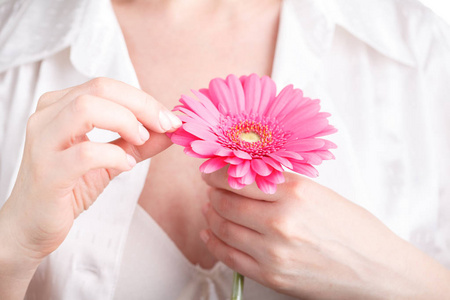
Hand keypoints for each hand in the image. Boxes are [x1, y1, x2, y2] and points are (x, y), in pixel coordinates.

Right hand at [0, 77, 180, 264]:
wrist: (32, 224)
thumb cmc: (68, 187)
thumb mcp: (110, 159)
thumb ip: (138, 142)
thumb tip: (171, 130)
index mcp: (60, 106)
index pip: (106, 86)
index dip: (144, 99)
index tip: (170, 119)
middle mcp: (47, 116)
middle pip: (99, 89)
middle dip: (142, 105)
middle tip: (165, 126)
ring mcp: (43, 142)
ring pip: (86, 109)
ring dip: (126, 122)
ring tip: (140, 141)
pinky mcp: (47, 172)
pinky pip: (85, 153)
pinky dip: (115, 156)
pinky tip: (126, 165)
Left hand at [201, 168, 449, 298]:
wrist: (376, 270)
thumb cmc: (353, 229)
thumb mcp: (320, 194)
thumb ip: (281, 185)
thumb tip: (246, 176)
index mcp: (295, 193)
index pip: (238, 179)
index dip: (216, 174)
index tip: (211, 172)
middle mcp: (280, 221)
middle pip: (225, 203)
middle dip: (213, 194)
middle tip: (211, 190)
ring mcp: (273, 252)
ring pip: (223, 228)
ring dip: (212, 216)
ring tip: (211, 209)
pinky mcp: (272, 276)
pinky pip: (229, 257)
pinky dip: (214, 243)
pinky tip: (210, 234)